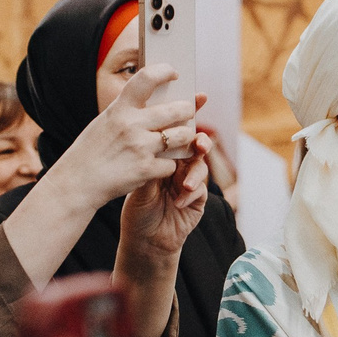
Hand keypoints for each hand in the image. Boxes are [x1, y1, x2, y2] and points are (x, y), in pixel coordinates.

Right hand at [50, 69, 197, 210]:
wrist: (75, 183)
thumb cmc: (89, 152)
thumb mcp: (104, 122)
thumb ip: (127, 112)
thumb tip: (153, 102)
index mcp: (119, 109)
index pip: (146, 78)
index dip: (164, 71)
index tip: (174, 73)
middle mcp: (132, 124)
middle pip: (177, 109)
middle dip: (188, 110)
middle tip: (188, 112)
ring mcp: (140, 147)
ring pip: (182, 136)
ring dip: (184, 137)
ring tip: (179, 139)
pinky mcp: (146, 169)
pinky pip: (172, 164)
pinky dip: (168, 166)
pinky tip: (158, 166)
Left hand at [120, 119, 211, 268]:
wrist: (142, 239)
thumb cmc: (136, 208)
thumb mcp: (137, 180)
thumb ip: (148, 158)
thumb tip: (153, 133)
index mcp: (163, 154)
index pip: (177, 129)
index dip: (190, 112)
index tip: (199, 97)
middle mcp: (179, 165)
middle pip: (195, 144)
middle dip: (199, 140)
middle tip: (197, 141)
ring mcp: (189, 181)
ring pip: (201, 166)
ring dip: (195, 171)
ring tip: (184, 181)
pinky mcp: (197, 200)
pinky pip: (200, 190)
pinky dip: (189, 194)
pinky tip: (177, 200)